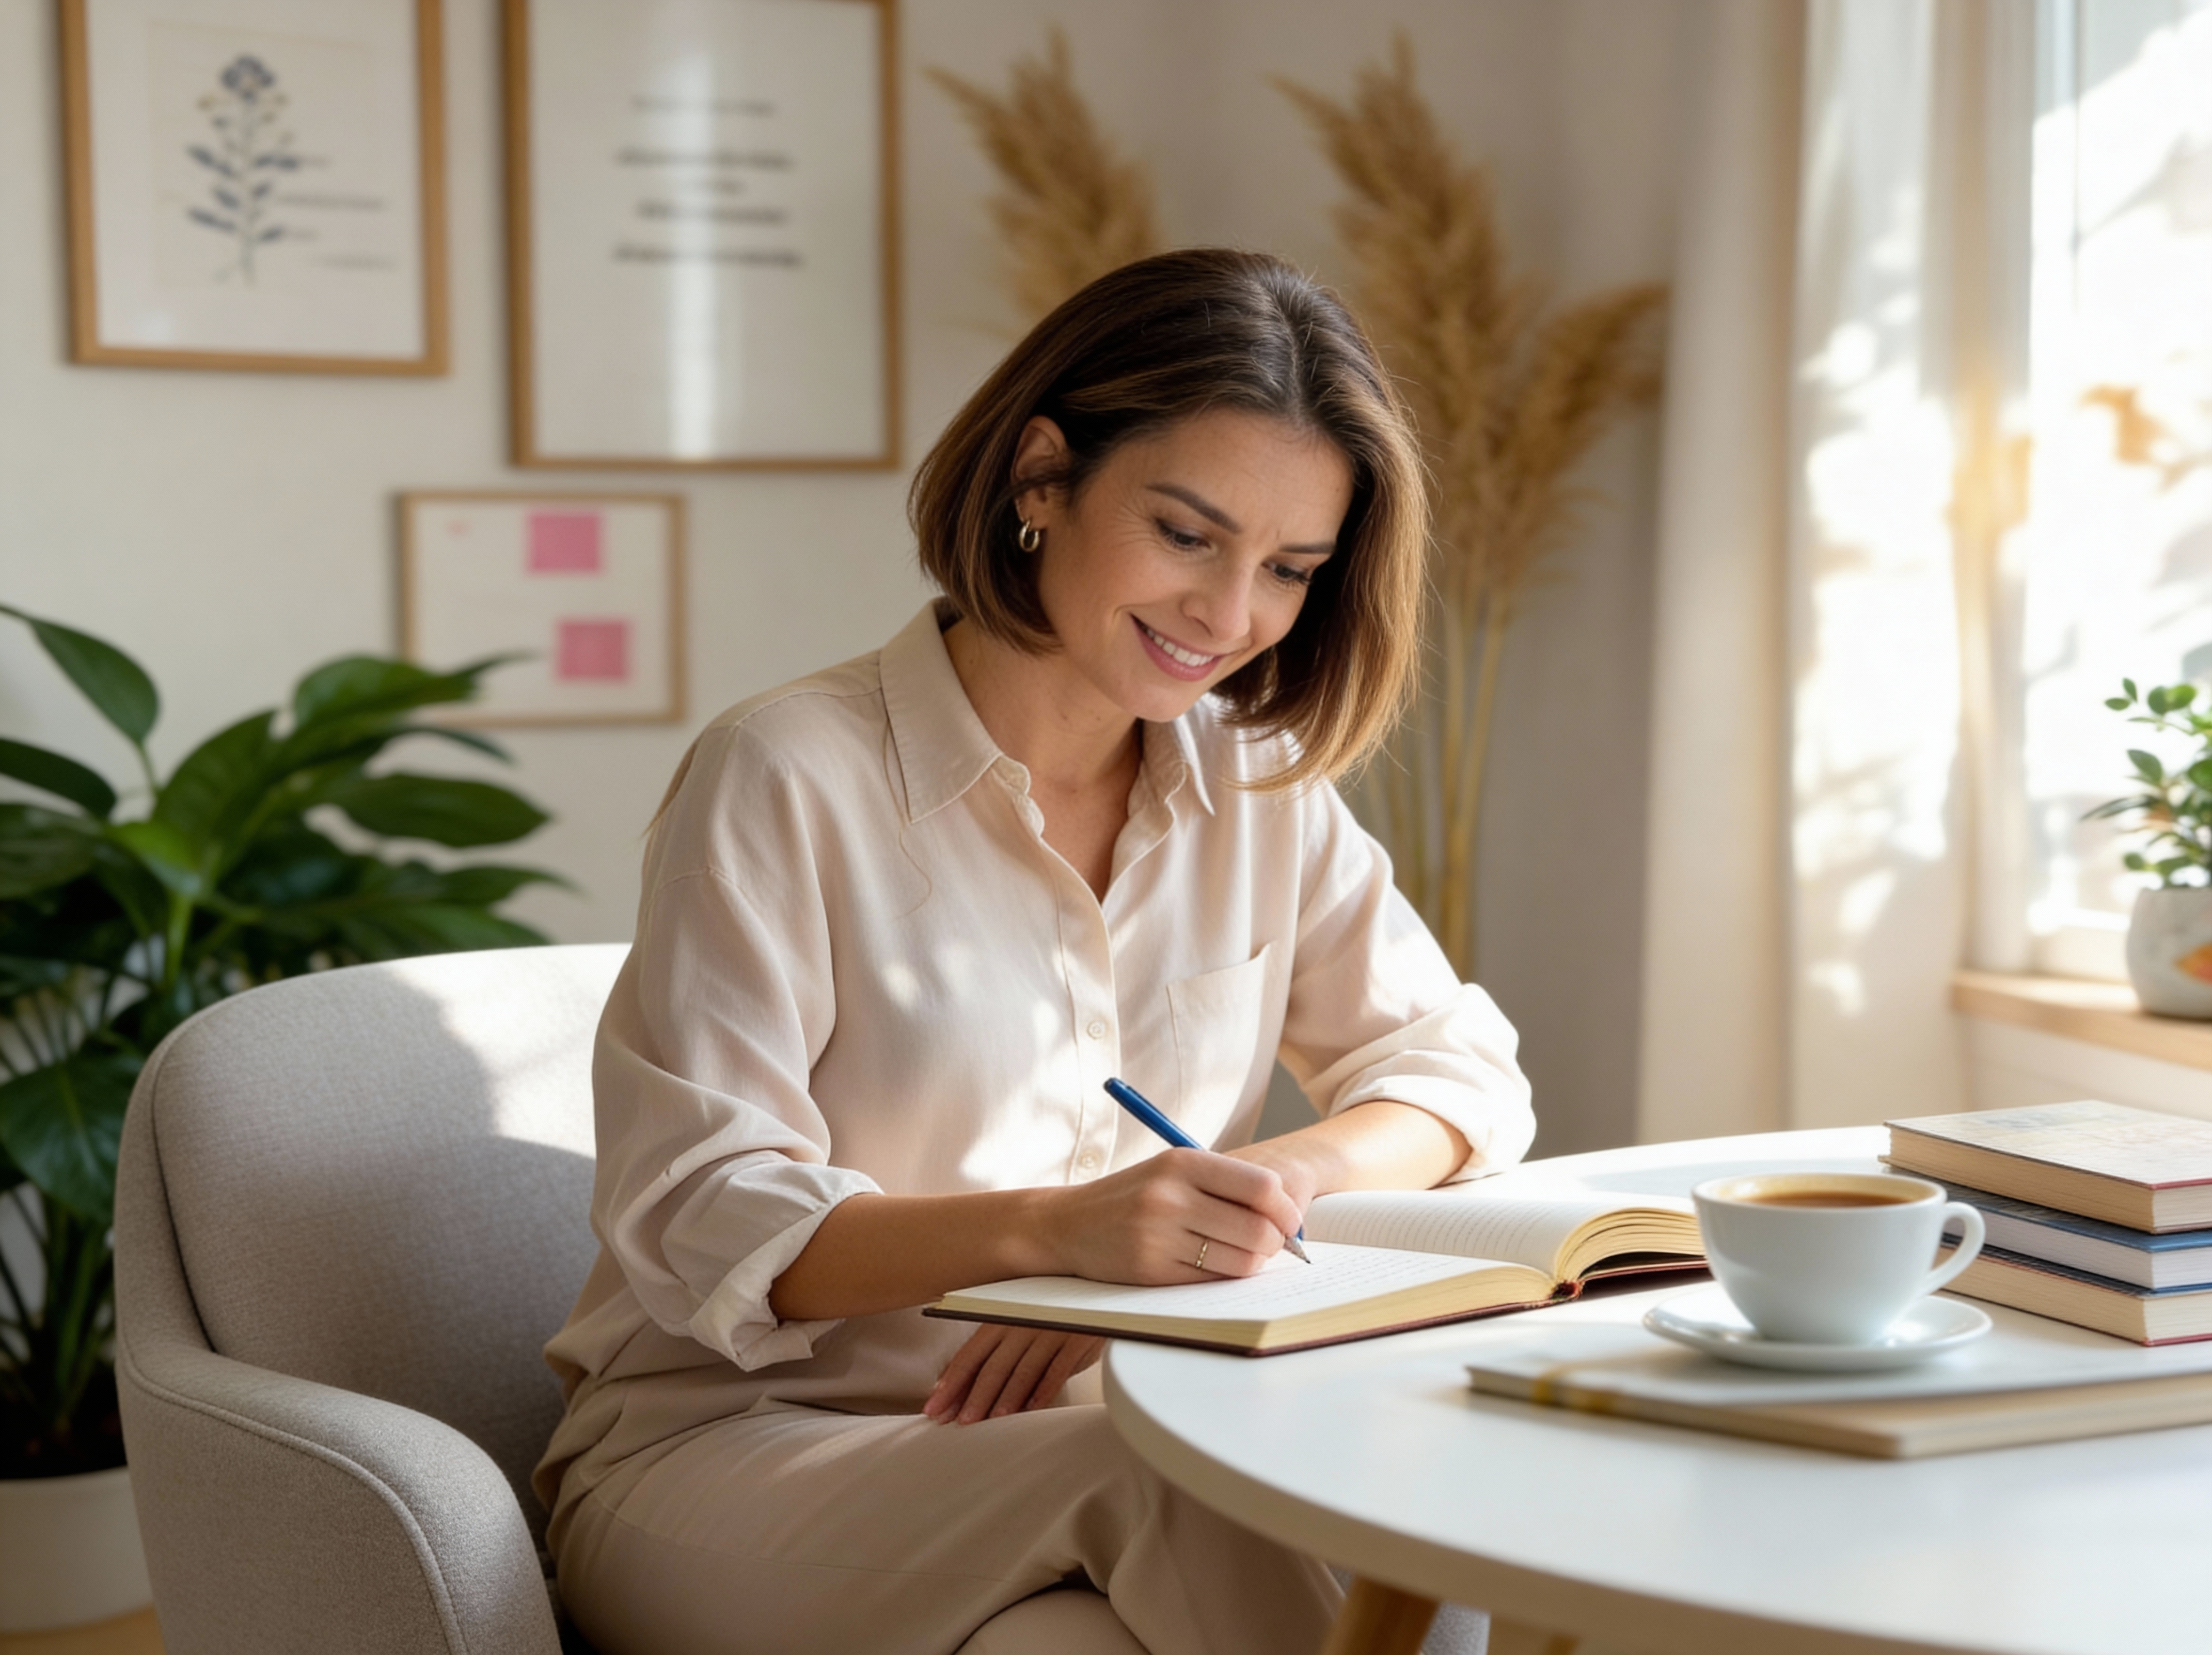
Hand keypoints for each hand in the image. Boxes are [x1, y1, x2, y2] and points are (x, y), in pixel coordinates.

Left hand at [925, 1323, 1104, 1422]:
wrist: (1094, 1287)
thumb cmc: (1049, 1310)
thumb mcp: (1017, 1324)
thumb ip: (993, 1351)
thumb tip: (957, 1382)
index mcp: (1001, 1320)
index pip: (970, 1355)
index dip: (951, 1382)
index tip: (935, 1407)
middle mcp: (1021, 1324)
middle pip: (993, 1367)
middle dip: (974, 1397)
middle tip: (960, 1423)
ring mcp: (1050, 1332)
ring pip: (1023, 1370)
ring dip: (1006, 1398)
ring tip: (993, 1421)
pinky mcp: (1076, 1340)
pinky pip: (1058, 1369)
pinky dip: (1044, 1390)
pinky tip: (1032, 1409)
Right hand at [1046, 1147, 1305, 1283]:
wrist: (1069, 1224)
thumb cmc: (1135, 1195)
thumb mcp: (1174, 1171)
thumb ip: (1227, 1185)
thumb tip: (1289, 1218)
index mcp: (1183, 1163)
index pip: (1263, 1187)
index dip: (1286, 1210)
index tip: (1289, 1221)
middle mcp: (1170, 1197)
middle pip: (1258, 1230)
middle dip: (1275, 1243)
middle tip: (1270, 1245)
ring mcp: (1159, 1236)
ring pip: (1241, 1262)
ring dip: (1252, 1264)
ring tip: (1239, 1254)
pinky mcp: (1151, 1271)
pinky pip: (1212, 1282)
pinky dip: (1222, 1278)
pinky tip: (1211, 1266)